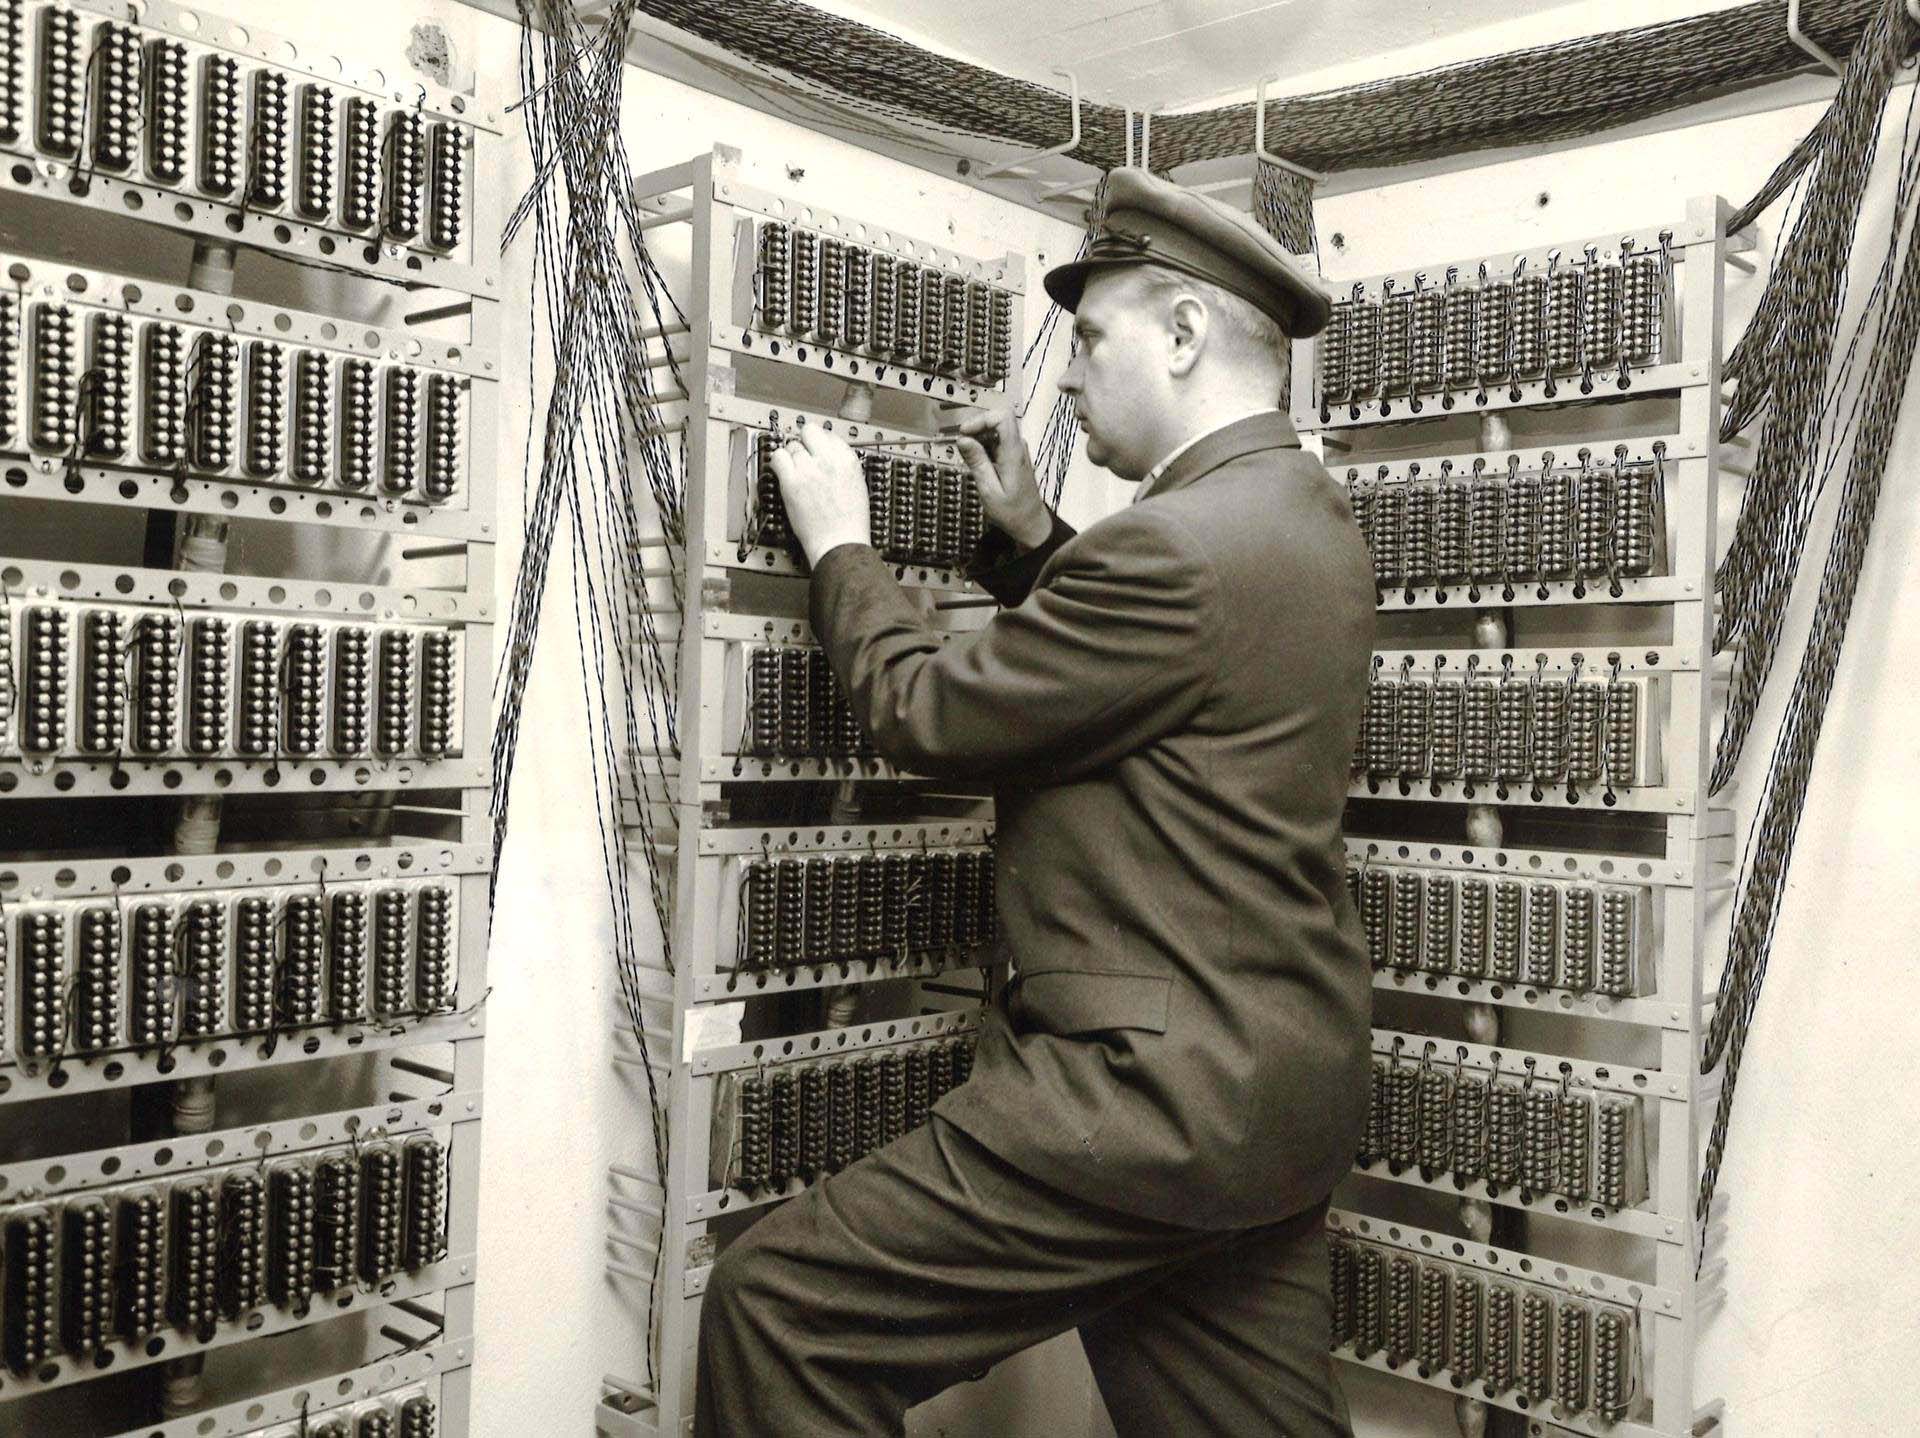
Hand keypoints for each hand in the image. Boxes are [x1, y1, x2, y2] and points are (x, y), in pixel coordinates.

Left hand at [768, 425, 871, 566]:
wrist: (840, 542)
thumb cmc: (850, 522)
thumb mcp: (857, 484)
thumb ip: (842, 464)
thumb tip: (827, 454)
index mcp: (847, 460)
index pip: (829, 434)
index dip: (820, 441)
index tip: (815, 448)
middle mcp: (828, 460)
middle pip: (809, 433)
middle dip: (804, 443)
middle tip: (802, 457)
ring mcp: (809, 469)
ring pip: (791, 446)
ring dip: (791, 456)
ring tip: (794, 471)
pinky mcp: (792, 481)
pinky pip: (778, 458)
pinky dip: (777, 462)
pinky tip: (781, 472)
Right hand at [953, 409, 1052, 550]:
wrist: (1031, 523)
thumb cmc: (1012, 512)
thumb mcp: (989, 490)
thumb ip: (977, 462)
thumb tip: (963, 439)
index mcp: (1013, 453)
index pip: (1003, 417)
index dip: (981, 420)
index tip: (965, 433)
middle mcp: (1018, 447)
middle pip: (996, 421)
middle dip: (976, 431)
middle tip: (963, 449)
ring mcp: (1017, 451)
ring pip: (994, 431)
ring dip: (978, 441)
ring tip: (971, 461)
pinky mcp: (1013, 456)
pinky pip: (996, 443)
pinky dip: (984, 449)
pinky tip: (979, 465)